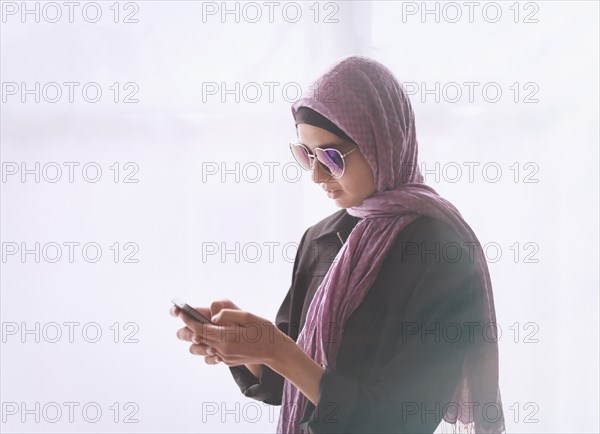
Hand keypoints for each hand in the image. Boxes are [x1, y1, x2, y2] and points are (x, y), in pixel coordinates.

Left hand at [175, 307, 294, 367]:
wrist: (275, 351)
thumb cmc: (264, 330)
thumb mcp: (248, 316)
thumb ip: (228, 314)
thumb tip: (213, 318)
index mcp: (227, 337)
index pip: (200, 329)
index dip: (188, 320)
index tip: (180, 312)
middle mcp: (223, 349)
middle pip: (198, 339)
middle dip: (188, 328)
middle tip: (182, 317)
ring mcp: (225, 357)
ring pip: (202, 348)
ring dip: (198, 338)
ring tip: (197, 328)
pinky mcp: (227, 361)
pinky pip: (212, 353)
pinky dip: (208, 345)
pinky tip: (212, 338)